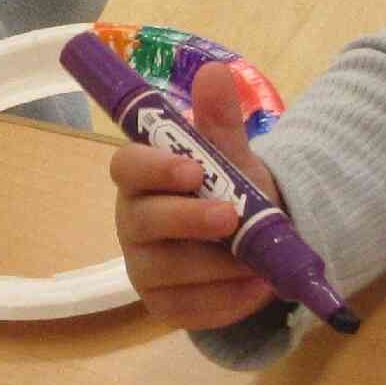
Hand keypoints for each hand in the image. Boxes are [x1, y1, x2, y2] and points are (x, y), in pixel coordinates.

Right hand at [110, 63, 280, 328]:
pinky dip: (226, 301)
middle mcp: (133, 224)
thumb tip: (215, 73)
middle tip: (232, 217)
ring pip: (167, 271)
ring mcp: (144, 269)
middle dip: (189, 220)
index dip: (154, 169)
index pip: (126, 168)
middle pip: (143, 223)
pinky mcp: (164, 307)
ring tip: (259, 261)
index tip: (192, 169)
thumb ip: (220, 121)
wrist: (251, 242)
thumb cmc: (228, 190)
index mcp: (141, 179)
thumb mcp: (230, 156)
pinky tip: (257, 288)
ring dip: (217, 267)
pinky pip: (187, 310)